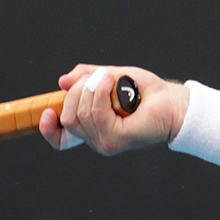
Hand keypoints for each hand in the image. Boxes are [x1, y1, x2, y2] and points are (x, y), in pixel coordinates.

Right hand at [36, 64, 188, 154]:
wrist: (174, 102)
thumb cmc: (146, 91)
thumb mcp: (111, 77)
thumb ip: (87, 77)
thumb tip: (62, 82)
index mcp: (92, 128)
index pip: (60, 139)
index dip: (47, 128)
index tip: (46, 111)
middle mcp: (96, 139)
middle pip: (67, 117)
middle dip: (77, 91)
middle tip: (100, 78)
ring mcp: (105, 142)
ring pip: (80, 114)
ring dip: (92, 88)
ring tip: (110, 77)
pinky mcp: (115, 139)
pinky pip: (96, 113)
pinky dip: (101, 92)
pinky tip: (112, 81)